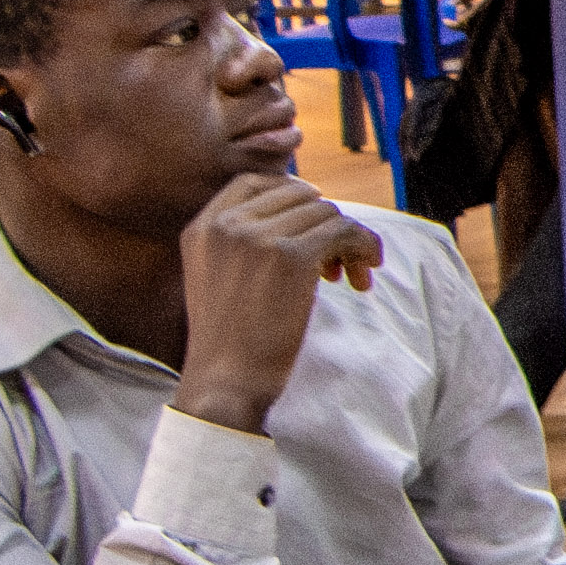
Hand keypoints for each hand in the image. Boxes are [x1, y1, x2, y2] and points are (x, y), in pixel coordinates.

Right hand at [169, 172, 383, 430]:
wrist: (224, 382)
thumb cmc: (229, 341)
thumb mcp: (215, 276)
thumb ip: (242, 240)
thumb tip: (307, 209)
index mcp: (203, 226)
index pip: (255, 182)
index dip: (293, 195)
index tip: (312, 224)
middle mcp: (228, 224)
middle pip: (299, 195)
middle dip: (323, 224)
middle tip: (334, 264)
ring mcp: (259, 236)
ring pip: (326, 213)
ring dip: (347, 241)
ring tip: (347, 278)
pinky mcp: (292, 256)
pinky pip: (344, 231)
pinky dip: (363, 247)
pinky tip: (362, 278)